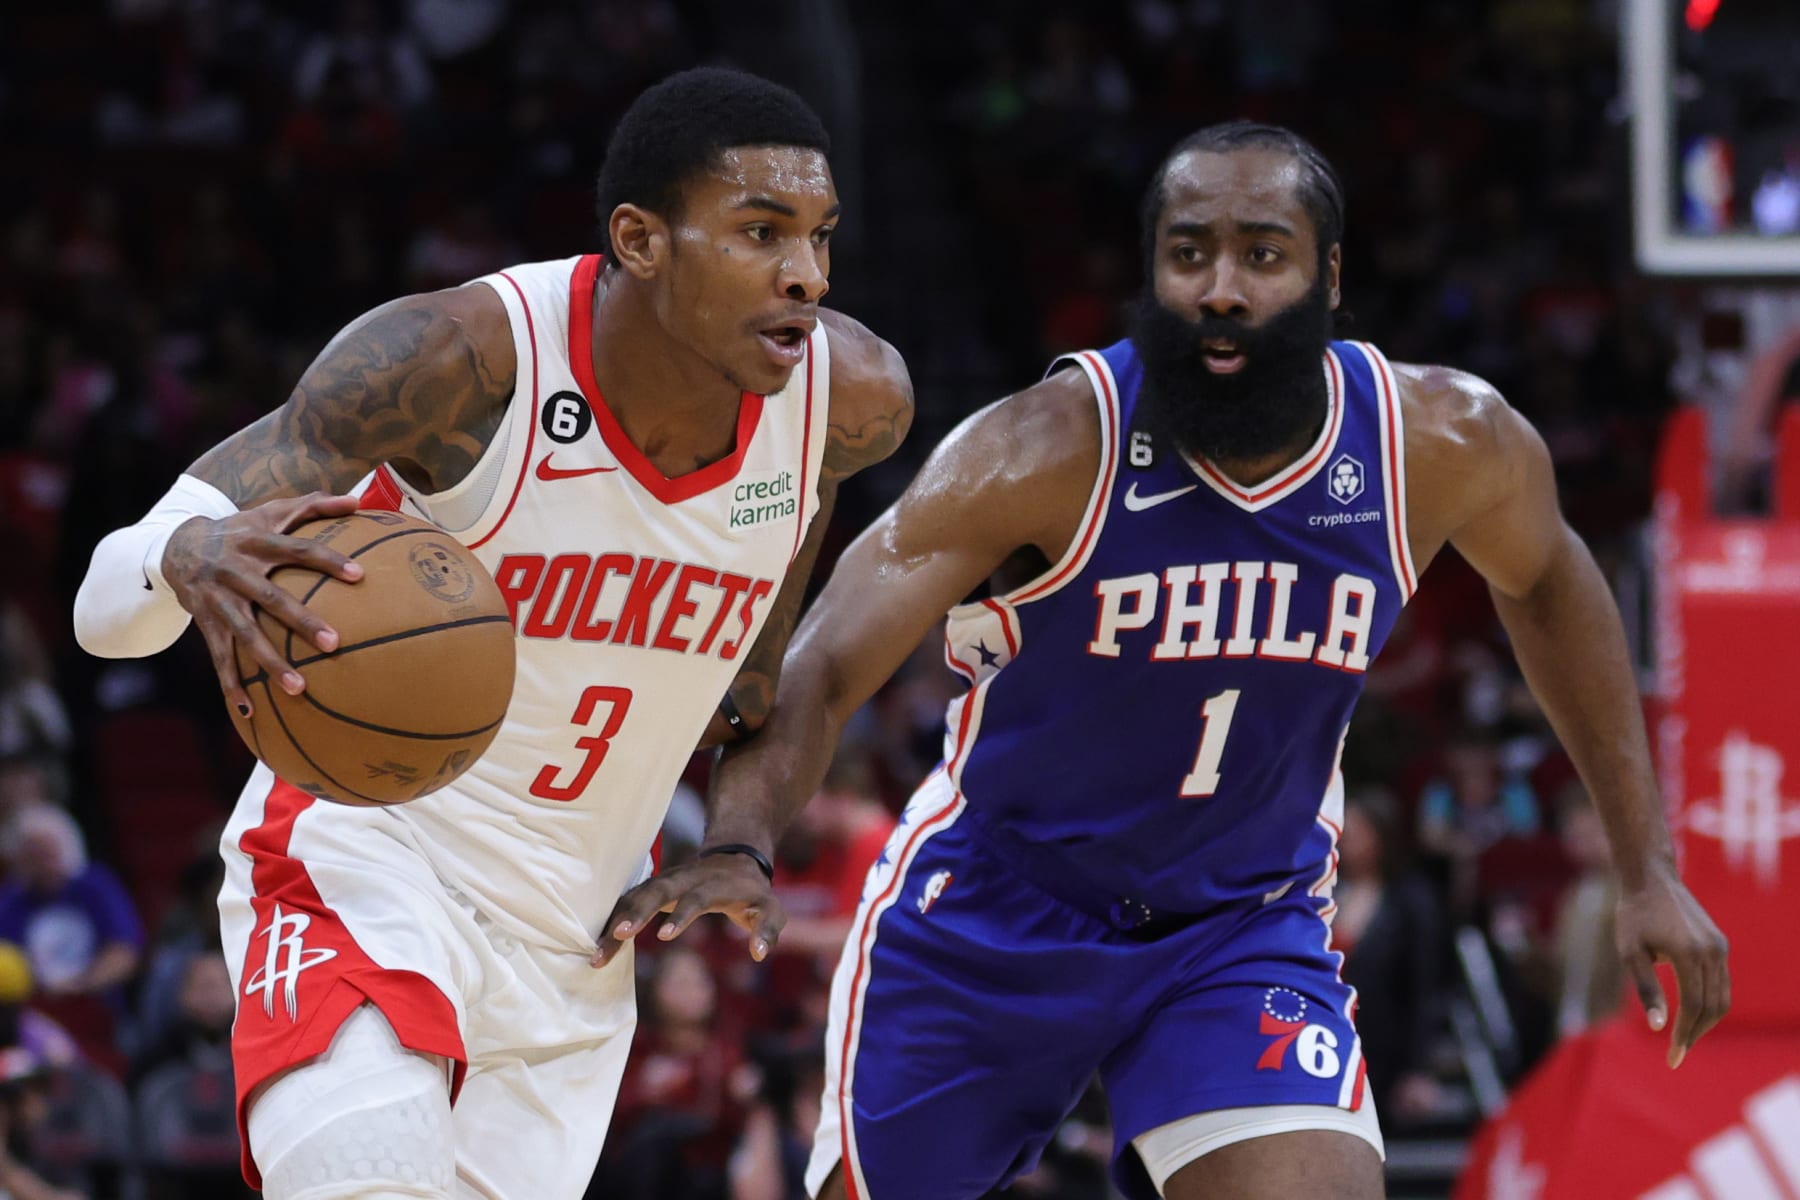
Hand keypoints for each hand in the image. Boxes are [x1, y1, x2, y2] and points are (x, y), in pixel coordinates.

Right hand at [162, 492, 363, 717]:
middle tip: (334, 643)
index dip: (328, 560)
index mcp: (257, 543)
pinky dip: (231, 686)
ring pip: (244, 635)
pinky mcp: (204, 623)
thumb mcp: (271, 512)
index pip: (299, 550)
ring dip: (269, 663)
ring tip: (298, 689)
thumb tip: (358, 500)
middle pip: (271, 598)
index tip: (360, 575)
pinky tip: (249, 713)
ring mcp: (218, 600)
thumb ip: (314, 505)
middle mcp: (236, 571)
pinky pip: (219, 658)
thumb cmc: (241, 530)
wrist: (177, 545)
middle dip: (301, 621)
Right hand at [593, 852, 785, 967]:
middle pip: (656, 891)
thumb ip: (768, 929)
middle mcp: (684, 879)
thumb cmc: (753, 893)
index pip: (696, 898)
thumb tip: (759, 954)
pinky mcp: (651, 889)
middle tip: (617, 937)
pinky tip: (597, 947)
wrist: (735, 860)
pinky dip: (610, 922)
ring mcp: (664, 882)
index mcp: (713, 885)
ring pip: (635, 897)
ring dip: (615, 922)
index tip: (663, 936)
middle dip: (636, 912)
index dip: (681, 914)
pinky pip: (627, 903)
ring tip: (598, 955)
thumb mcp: (771, 909)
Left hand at [1615, 862, 1729, 1067]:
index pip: (1693, 1006)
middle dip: (1696, 1033)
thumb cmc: (1633, 915)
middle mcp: (1711, 951)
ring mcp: (1718, 947)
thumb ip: (1646, 989)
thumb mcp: (1630, 952)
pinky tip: (1691, 1013)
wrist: (1650, 880)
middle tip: (1677, 1052)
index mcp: (1688, 953)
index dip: (1685, 1035)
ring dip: (1705, 1021)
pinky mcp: (1719, 944)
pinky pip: (1721, 982)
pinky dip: (1710, 1002)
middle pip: (1712, 1006)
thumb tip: (1658, 1027)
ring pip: (1722, 997)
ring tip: (1684, 1037)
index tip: (1673, 1057)